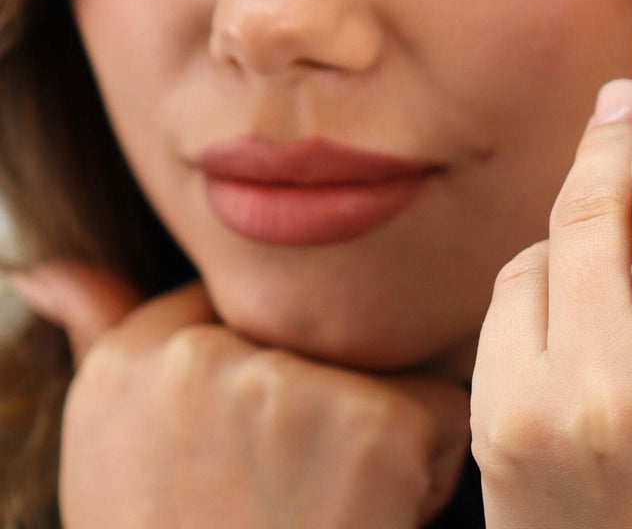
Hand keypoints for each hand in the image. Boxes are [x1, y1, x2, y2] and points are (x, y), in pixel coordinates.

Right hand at [9, 261, 470, 527]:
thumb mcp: (115, 450)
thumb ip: (102, 340)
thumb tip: (49, 273)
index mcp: (133, 359)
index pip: (233, 306)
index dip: (259, 372)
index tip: (245, 446)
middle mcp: (201, 358)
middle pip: (306, 330)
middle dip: (314, 392)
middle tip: (282, 487)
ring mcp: (287, 385)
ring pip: (375, 365)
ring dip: (370, 428)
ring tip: (324, 504)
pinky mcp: (374, 420)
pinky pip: (435, 409)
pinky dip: (427, 463)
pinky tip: (375, 514)